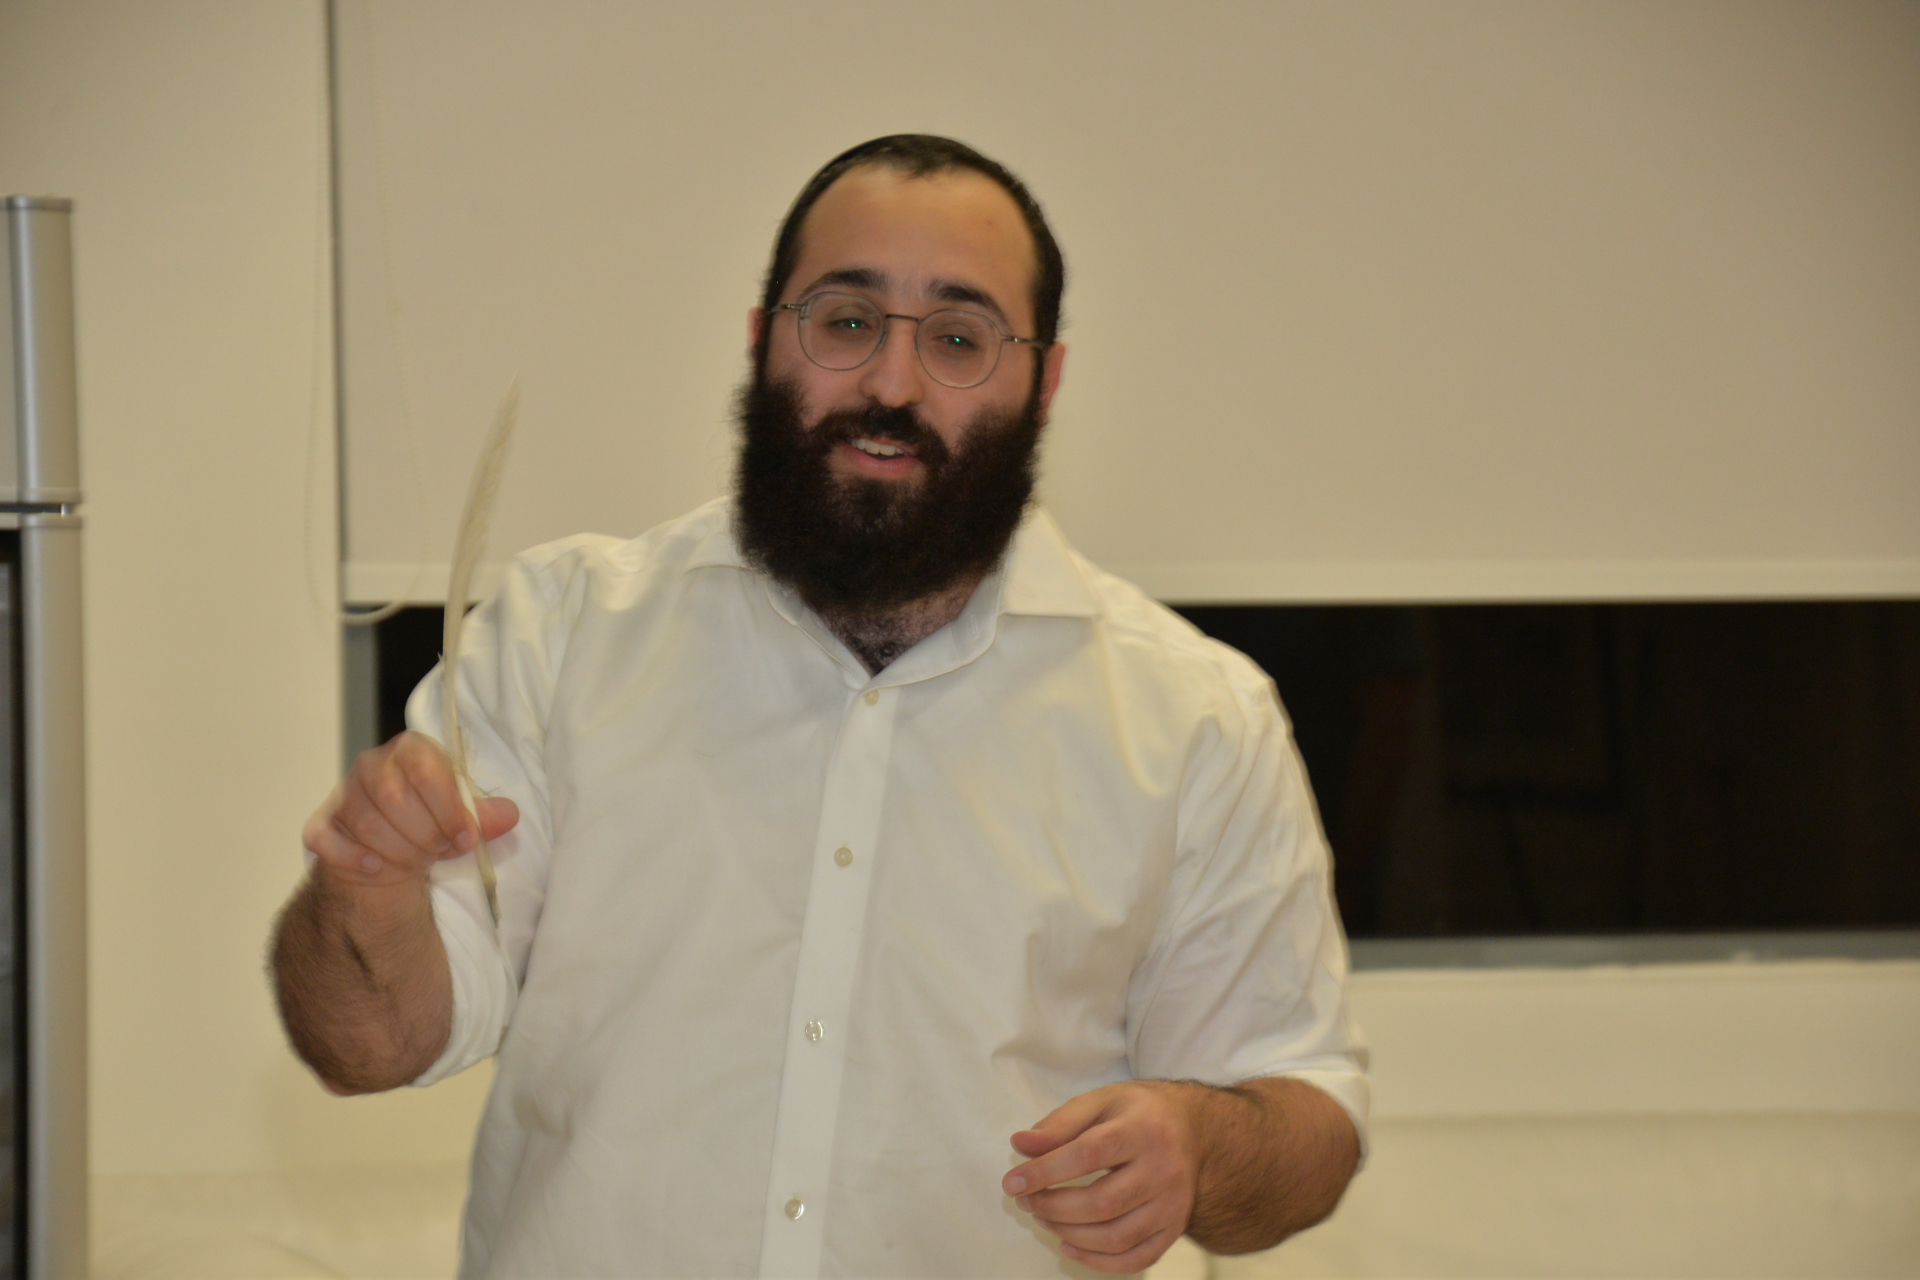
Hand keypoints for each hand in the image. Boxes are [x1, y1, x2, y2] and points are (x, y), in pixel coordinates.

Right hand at [302, 731, 518, 894]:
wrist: (392, 853)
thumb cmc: (432, 823)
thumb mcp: (464, 818)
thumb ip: (485, 817)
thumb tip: (508, 816)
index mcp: (412, 750)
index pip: (426, 771)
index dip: (449, 810)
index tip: (466, 839)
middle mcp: (373, 764)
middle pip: (394, 798)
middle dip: (424, 834)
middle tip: (438, 850)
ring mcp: (343, 794)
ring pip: (366, 823)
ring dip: (399, 851)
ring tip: (418, 860)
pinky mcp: (322, 824)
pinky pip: (327, 840)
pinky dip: (354, 858)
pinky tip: (378, 868)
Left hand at [1003, 1081, 1202, 1272]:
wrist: (1194, 1130)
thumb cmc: (1138, 1113)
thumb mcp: (1100, 1101)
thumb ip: (1060, 1123)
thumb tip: (1021, 1145)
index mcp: (1143, 1130)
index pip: (1088, 1155)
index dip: (1045, 1172)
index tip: (1011, 1182)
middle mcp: (1163, 1170)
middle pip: (1102, 1203)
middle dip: (1053, 1207)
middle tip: (1026, 1201)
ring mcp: (1173, 1205)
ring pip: (1115, 1237)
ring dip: (1069, 1234)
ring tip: (1044, 1218)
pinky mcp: (1174, 1229)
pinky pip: (1135, 1259)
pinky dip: (1097, 1261)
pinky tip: (1069, 1244)